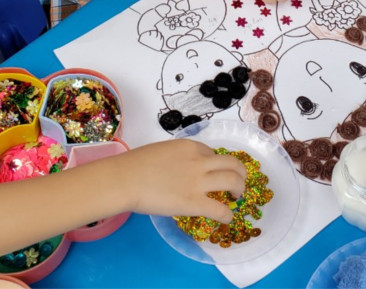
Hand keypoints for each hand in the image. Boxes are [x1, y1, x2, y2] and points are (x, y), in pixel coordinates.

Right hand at [119, 139, 245, 221]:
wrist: (125, 179)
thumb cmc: (135, 165)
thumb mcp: (162, 151)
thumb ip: (177, 158)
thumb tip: (180, 170)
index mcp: (190, 146)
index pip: (212, 153)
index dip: (216, 164)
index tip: (214, 173)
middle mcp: (199, 161)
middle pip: (232, 164)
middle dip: (240, 173)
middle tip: (238, 183)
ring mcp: (198, 182)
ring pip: (233, 182)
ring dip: (240, 189)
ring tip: (236, 197)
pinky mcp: (194, 203)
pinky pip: (220, 210)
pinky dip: (228, 215)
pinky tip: (227, 218)